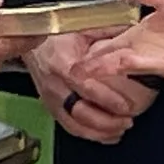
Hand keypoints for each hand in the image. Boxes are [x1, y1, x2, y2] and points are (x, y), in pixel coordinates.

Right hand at [26, 31, 155, 146]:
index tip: (125, 106)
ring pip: (74, 124)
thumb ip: (106, 32)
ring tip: (121, 130)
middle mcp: (54, 84)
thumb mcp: (81, 28)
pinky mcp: (51, 108)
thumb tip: (133, 30)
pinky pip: (70, 127)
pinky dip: (90, 135)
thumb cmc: (57, 37)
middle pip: (79, 111)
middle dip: (106, 121)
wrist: (31, 45)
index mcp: (62, 63)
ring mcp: (51, 99)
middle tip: (128, 121)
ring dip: (99, 132)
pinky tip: (107, 135)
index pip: (84, 85)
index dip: (105, 98)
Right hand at [78, 0, 163, 82]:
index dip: (92, 46)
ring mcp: (153, 57)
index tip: (75, 51)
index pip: (109, 40)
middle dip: (90, 63)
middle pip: (110, 56)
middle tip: (71, 69)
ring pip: (121, 64)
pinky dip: (126, 66)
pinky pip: (142, 65)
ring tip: (84, 73)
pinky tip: (112, 65)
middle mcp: (142, 47)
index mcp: (139, 32)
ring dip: (103, 69)